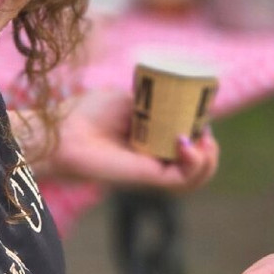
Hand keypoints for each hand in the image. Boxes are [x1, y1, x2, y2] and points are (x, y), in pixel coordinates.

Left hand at [39, 89, 219, 190]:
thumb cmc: (85, 114)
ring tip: (203, 140)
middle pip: (198, 165)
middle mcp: (155, 161)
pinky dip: (194, 164)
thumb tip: (171, 93)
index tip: (203, 115)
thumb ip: (148, 98)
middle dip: (211, 149)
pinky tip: (187, 144)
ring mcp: (153, 171)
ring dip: (208, 159)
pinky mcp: (149, 180)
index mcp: (151, 142)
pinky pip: (184, 181)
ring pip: (196, 178)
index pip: (189, 145)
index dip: (203, 132)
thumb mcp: (127, 98)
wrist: (63, 134)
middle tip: (206, 131)